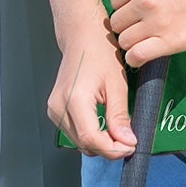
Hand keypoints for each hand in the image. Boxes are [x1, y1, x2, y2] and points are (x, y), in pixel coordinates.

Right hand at [48, 22, 136, 158]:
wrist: (81, 36)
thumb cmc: (99, 52)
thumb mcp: (116, 84)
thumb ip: (120, 116)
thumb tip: (127, 142)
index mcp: (74, 99)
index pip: (92, 140)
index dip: (114, 149)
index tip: (131, 146)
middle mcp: (59, 106)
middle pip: (85, 145)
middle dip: (109, 147)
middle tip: (128, 137)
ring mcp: (54, 109)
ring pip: (80, 143)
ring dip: (100, 143)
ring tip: (116, 129)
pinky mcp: (55, 111)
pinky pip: (75, 134)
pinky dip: (91, 136)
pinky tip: (103, 124)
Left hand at [107, 0, 185, 66]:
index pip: (114, 0)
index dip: (124, 7)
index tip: (135, 13)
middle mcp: (144, 0)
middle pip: (117, 22)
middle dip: (126, 26)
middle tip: (140, 28)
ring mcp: (156, 22)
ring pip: (124, 41)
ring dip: (131, 43)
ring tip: (144, 42)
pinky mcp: (170, 42)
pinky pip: (137, 56)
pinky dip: (135, 58)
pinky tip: (143, 56)